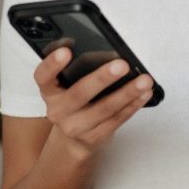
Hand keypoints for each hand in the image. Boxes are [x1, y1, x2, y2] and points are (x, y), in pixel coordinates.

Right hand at [34, 46, 154, 158]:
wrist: (74, 137)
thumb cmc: (75, 101)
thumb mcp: (67, 84)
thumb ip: (80, 68)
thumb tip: (109, 54)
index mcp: (49, 91)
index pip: (43, 76)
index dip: (52, 64)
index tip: (65, 51)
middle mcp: (58, 111)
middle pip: (79, 94)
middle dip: (102, 78)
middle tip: (122, 65)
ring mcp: (76, 127)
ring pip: (104, 109)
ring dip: (127, 93)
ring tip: (144, 80)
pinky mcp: (95, 137)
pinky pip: (117, 120)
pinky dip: (133, 105)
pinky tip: (144, 94)